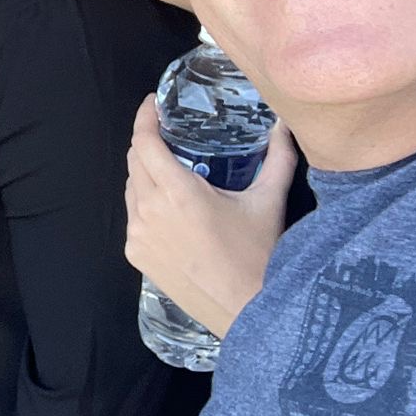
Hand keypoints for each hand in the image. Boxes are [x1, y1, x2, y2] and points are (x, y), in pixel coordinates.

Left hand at [125, 97, 294, 338]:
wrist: (246, 311)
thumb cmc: (259, 255)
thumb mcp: (268, 203)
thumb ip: (278, 159)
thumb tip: (285, 124)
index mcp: (177, 192)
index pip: (144, 142)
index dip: (144, 118)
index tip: (152, 104)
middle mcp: (149, 210)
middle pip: (134, 161)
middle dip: (148, 143)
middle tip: (168, 136)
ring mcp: (137, 235)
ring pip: (130, 189)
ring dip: (145, 174)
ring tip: (171, 172)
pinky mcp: (135, 255)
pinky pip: (132, 217)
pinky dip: (145, 204)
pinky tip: (169, 209)